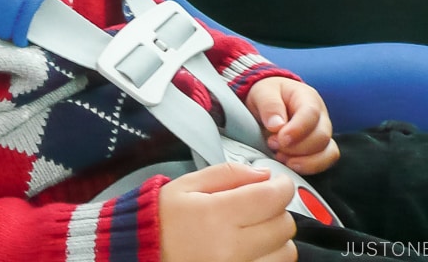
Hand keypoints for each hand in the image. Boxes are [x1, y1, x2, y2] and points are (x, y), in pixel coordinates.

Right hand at [159, 163, 296, 261]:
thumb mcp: (187, 185)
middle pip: (284, 226)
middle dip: (277, 209)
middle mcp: (231, 248)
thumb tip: (263, 175)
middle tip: (261, 203)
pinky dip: (270, 256)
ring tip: (257, 229)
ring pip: (285, 253)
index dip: (282, 186)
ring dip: (277, 237)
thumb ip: (228, 173)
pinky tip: (253, 248)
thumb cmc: (162, 218)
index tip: (277, 182)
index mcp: (217, 215)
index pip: (271, 199)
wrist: (141, 253)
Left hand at [243, 77, 338, 174]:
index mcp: (307, 97)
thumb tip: (277, 125)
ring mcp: (322, 134)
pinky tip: (289, 164)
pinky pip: (324, 162)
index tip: (281, 138)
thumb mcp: (262, 93)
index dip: (298, 129)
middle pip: (322, 136)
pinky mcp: (320, 150)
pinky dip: (308, 168)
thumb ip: (269, 105)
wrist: (267, 103)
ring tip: (279, 156)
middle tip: (272, 144)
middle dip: (296, 147)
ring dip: (303, 160)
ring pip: (328, 152)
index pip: (312, 113)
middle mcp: (321, 116)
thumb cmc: (267, 95)